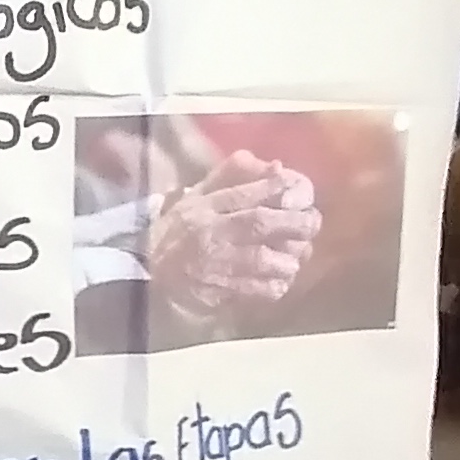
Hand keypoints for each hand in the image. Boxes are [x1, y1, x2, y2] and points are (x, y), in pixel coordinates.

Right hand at [148, 153, 321, 314]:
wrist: (147, 273)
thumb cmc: (179, 230)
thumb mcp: (197, 196)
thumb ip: (233, 177)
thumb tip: (278, 168)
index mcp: (203, 206)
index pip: (244, 192)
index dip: (276, 189)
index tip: (298, 190)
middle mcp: (208, 233)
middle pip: (258, 223)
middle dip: (293, 222)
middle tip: (312, 223)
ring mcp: (212, 265)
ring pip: (261, 259)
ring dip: (289, 256)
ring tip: (299, 253)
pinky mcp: (216, 292)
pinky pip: (256, 289)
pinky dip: (277, 284)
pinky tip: (283, 278)